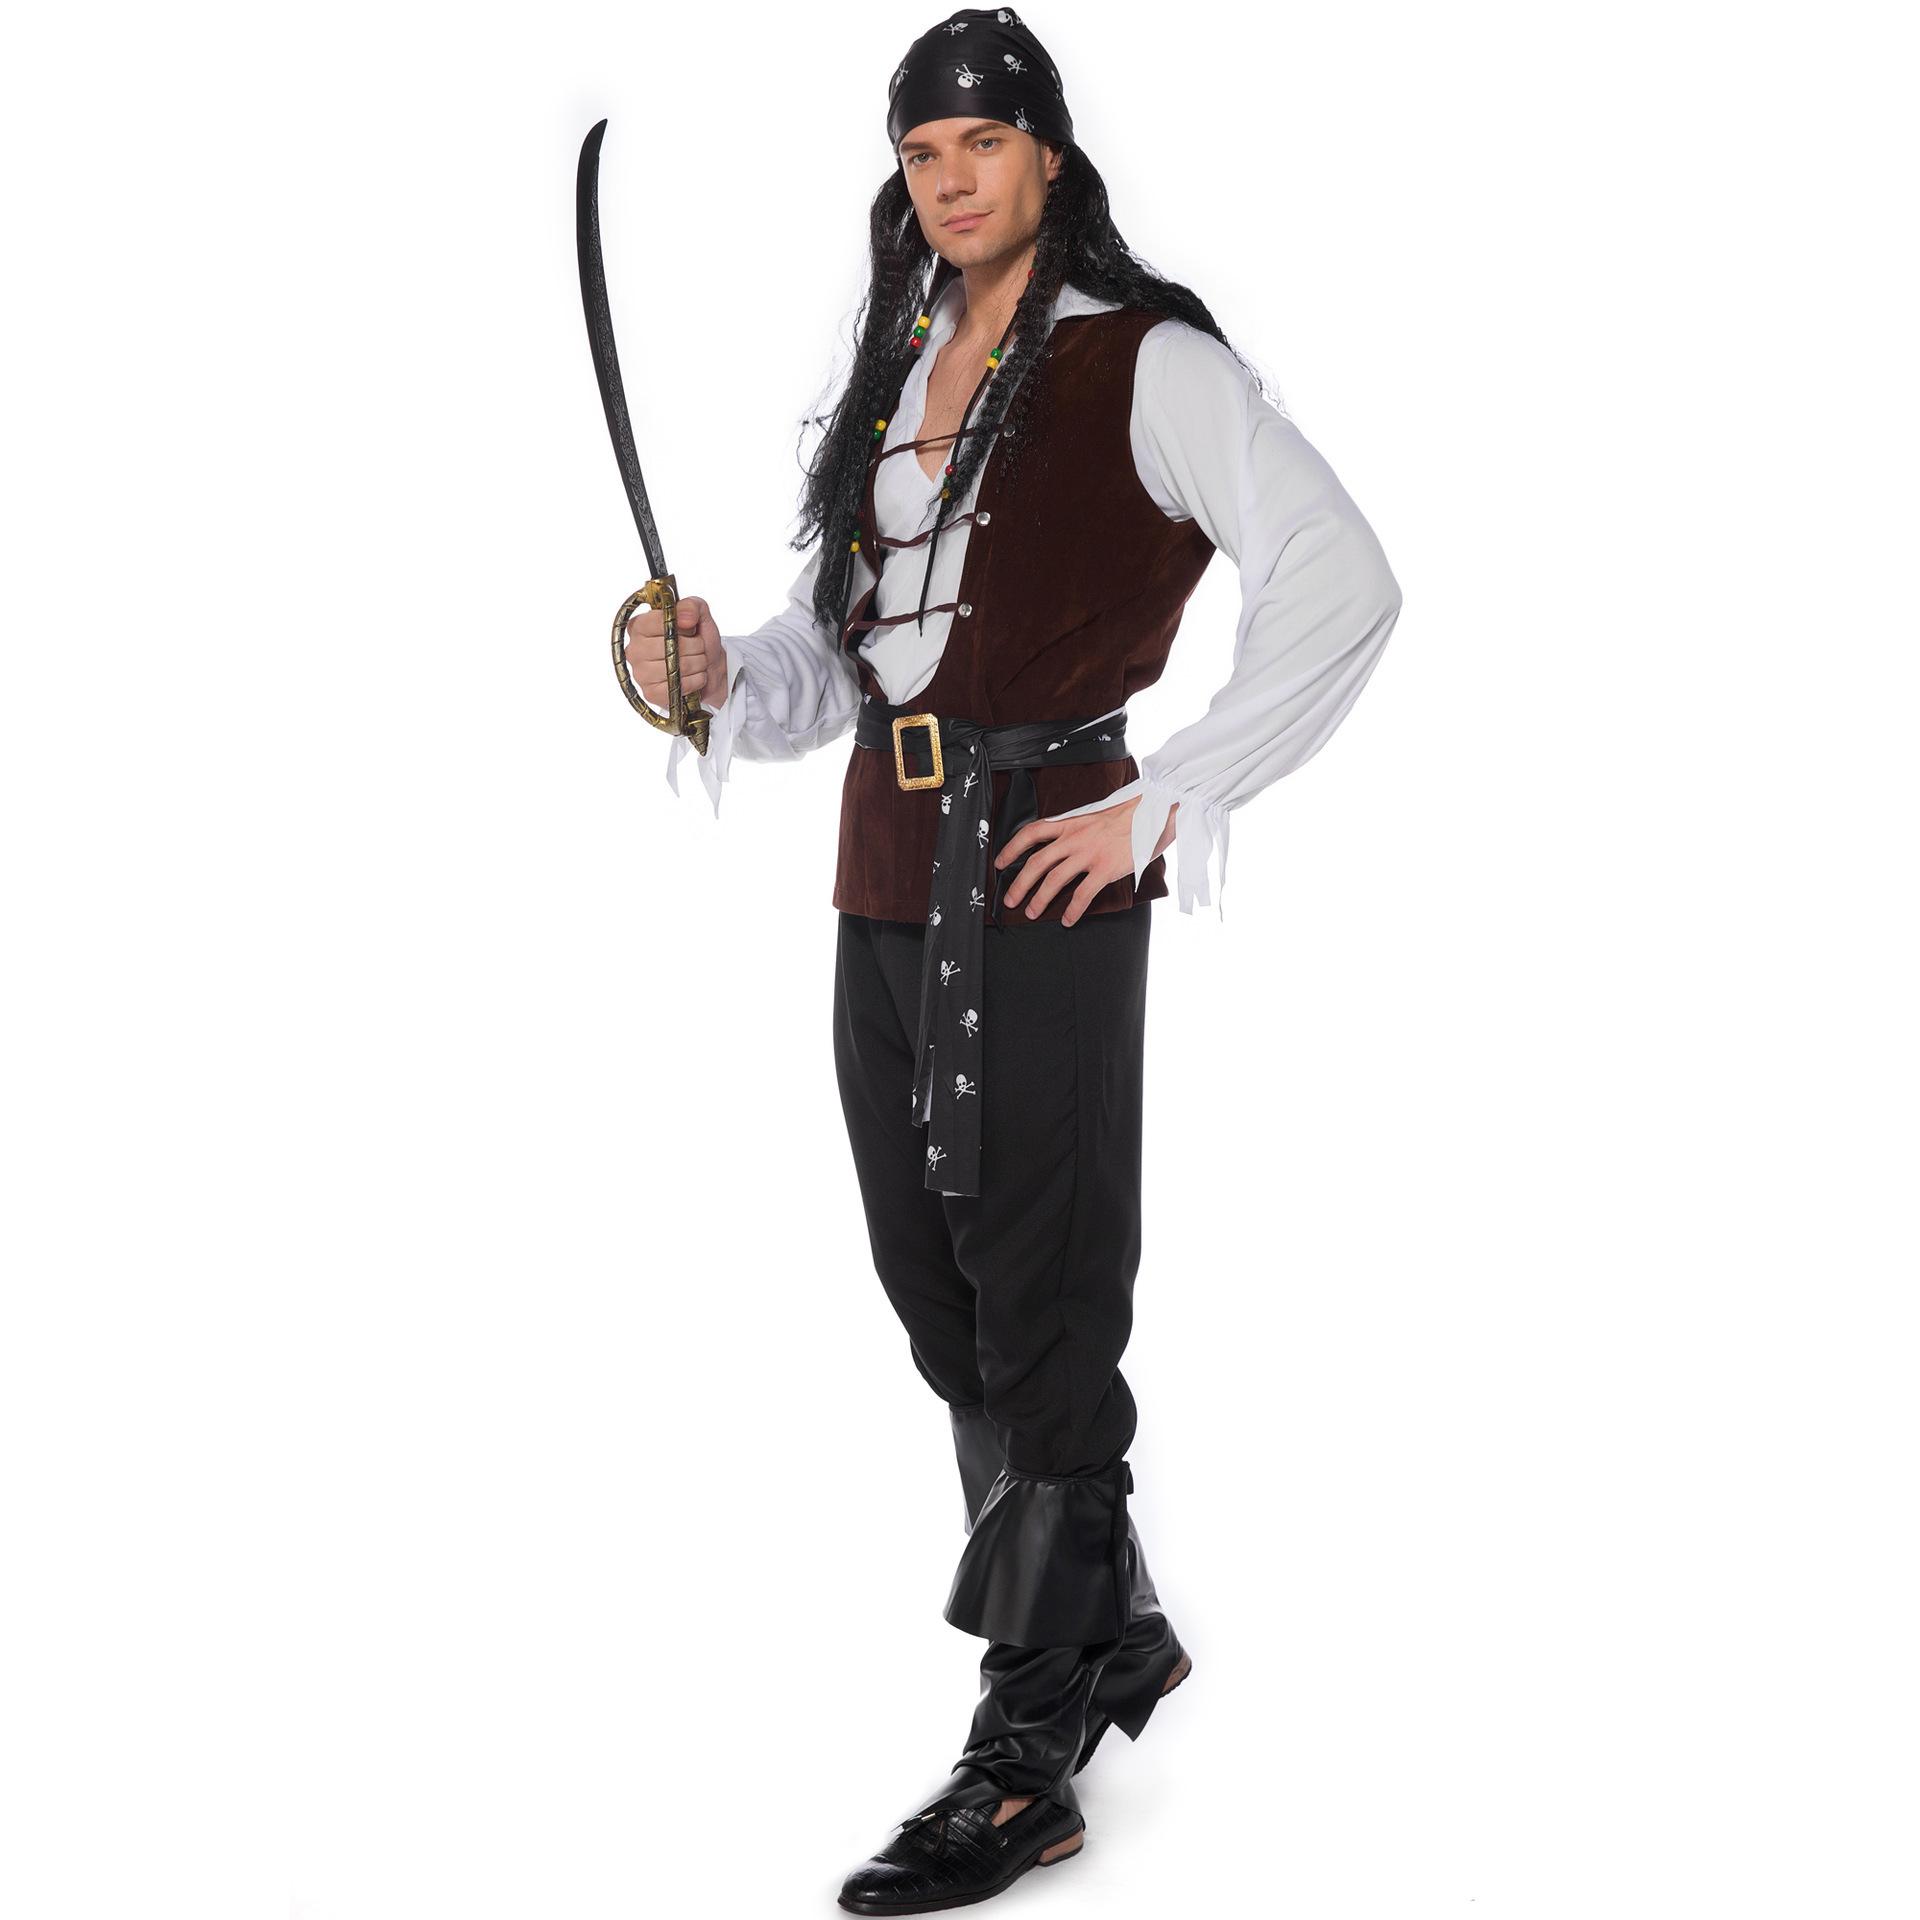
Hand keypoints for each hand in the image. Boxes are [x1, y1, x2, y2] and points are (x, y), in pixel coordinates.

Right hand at [624, 594, 729, 711]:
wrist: (711, 668)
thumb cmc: (698, 640)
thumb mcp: (699, 615)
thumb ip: (691, 606)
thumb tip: (684, 617)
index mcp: (638, 626)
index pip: (659, 622)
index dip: (682, 626)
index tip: (689, 629)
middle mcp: (634, 650)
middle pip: (670, 646)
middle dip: (694, 647)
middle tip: (698, 648)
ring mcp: (640, 674)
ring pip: (677, 667)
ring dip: (697, 664)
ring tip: (697, 661)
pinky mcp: (651, 693)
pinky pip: (679, 686)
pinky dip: (694, 681)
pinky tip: (693, 676)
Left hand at [994, 797, 1178, 926]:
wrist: (1155, 811)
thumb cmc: (1127, 815)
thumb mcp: (1094, 816)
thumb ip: (1077, 829)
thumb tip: (1063, 844)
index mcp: (1070, 823)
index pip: (1031, 833)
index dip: (1011, 848)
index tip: (999, 862)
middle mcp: (1075, 838)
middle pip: (1036, 862)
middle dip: (1019, 883)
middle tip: (1010, 899)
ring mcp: (1089, 853)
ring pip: (1054, 879)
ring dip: (1039, 899)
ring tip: (1032, 913)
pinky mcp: (1105, 868)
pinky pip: (1082, 894)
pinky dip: (1072, 910)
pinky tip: (1068, 920)